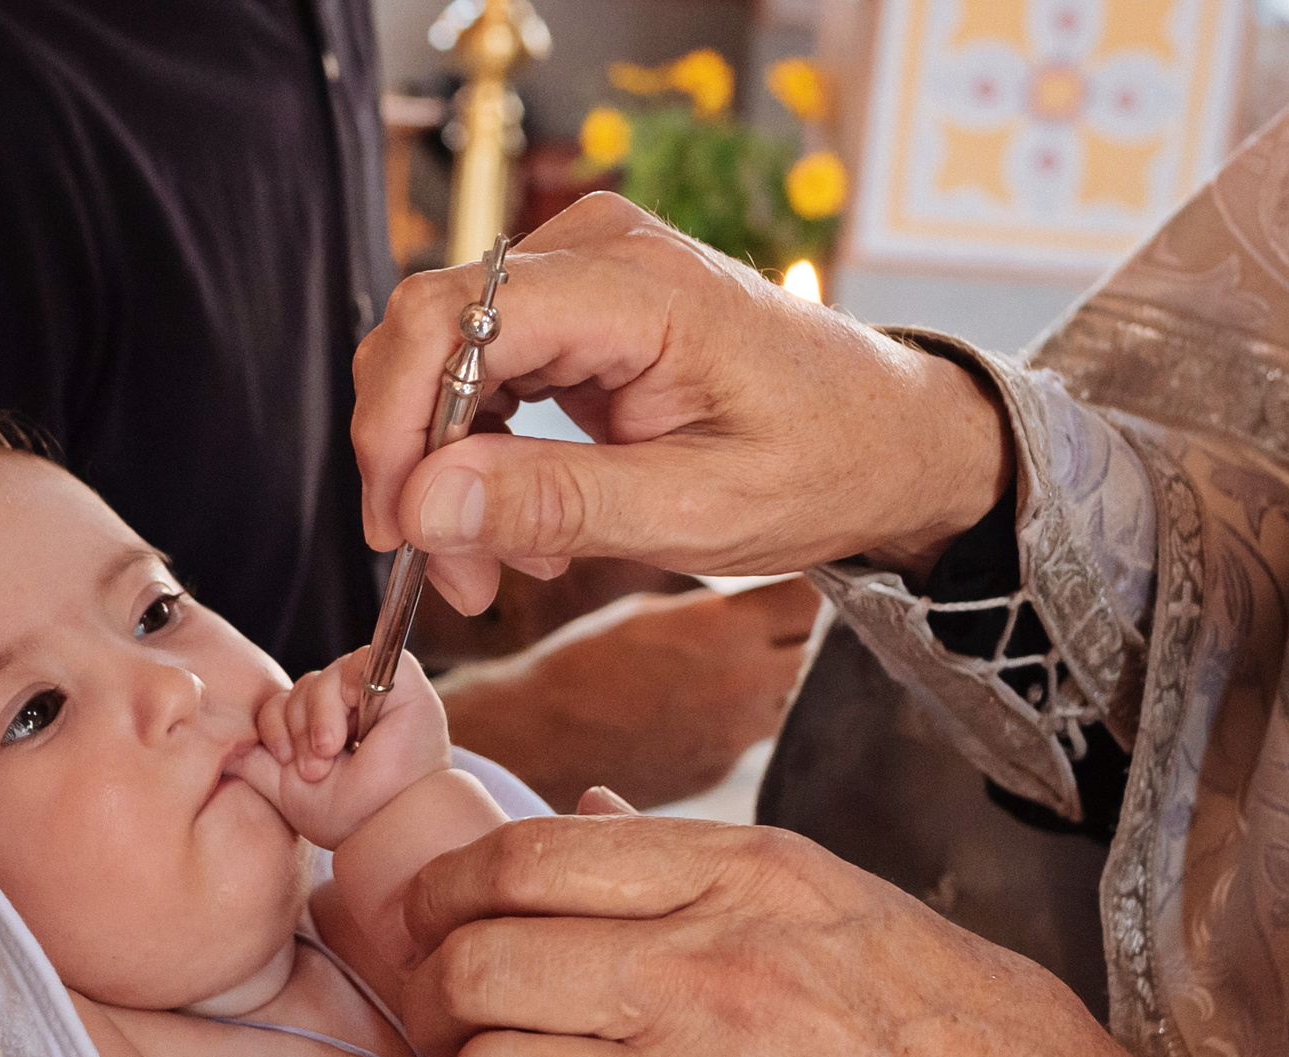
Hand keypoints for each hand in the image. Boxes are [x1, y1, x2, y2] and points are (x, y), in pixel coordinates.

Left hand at [243, 646, 451, 848]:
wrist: (387, 826)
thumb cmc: (348, 815)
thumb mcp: (287, 787)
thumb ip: (257, 762)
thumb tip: (226, 748)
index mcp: (328, 729)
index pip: (282, 705)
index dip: (274, 728)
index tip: (288, 763)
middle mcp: (353, 707)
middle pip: (298, 689)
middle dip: (296, 728)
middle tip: (315, 767)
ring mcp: (378, 691)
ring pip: (321, 678)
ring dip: (317, 720)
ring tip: (331, 754)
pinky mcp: (402, 680)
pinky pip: (358, 660)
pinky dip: (345, 691)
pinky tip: (349, 727)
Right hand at [351, 193, 1011, 610]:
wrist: (891, 437)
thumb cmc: (823, 465)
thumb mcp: (696, 512)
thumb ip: (556, 504)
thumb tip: (425, 504)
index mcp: (635, 285)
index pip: (448, 321)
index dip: (397, 425)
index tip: (398, 531)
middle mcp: (596, 250)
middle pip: (429, 334)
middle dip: (418, 463)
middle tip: (451, 573)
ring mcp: (584, 271)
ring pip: (443, 359)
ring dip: (448, 471)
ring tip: (500, 565)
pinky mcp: (578, 307)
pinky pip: (482, 371)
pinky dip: (481, 455)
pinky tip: (527, 526)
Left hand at [398, 815, 1239, 1056]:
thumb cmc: (954, 1032)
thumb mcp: (836, 897)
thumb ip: (690, 865)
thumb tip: (574, 812)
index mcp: (745, 877)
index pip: (522, 857)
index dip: (442, 890)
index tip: (430, 917)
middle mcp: (710, 974)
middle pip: (477, 967)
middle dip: (433, 993)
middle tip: (445, 1014)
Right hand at [439, 577, 822, 809]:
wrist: (537, 741)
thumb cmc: (580, 665)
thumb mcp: (647, 609)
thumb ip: (713, 607)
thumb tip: (752, 606)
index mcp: (723, 630)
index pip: (811, 598)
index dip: (811, 582)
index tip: (803, 573)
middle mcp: (743, 684)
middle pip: (815, 649)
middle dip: (803, 629)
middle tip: (783, 614)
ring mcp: (737, 734)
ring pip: (794, 695)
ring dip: (780, 676)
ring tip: (746, 659)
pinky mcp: (723, 770)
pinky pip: (756, 733)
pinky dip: (747, 715)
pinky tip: (710, 701)